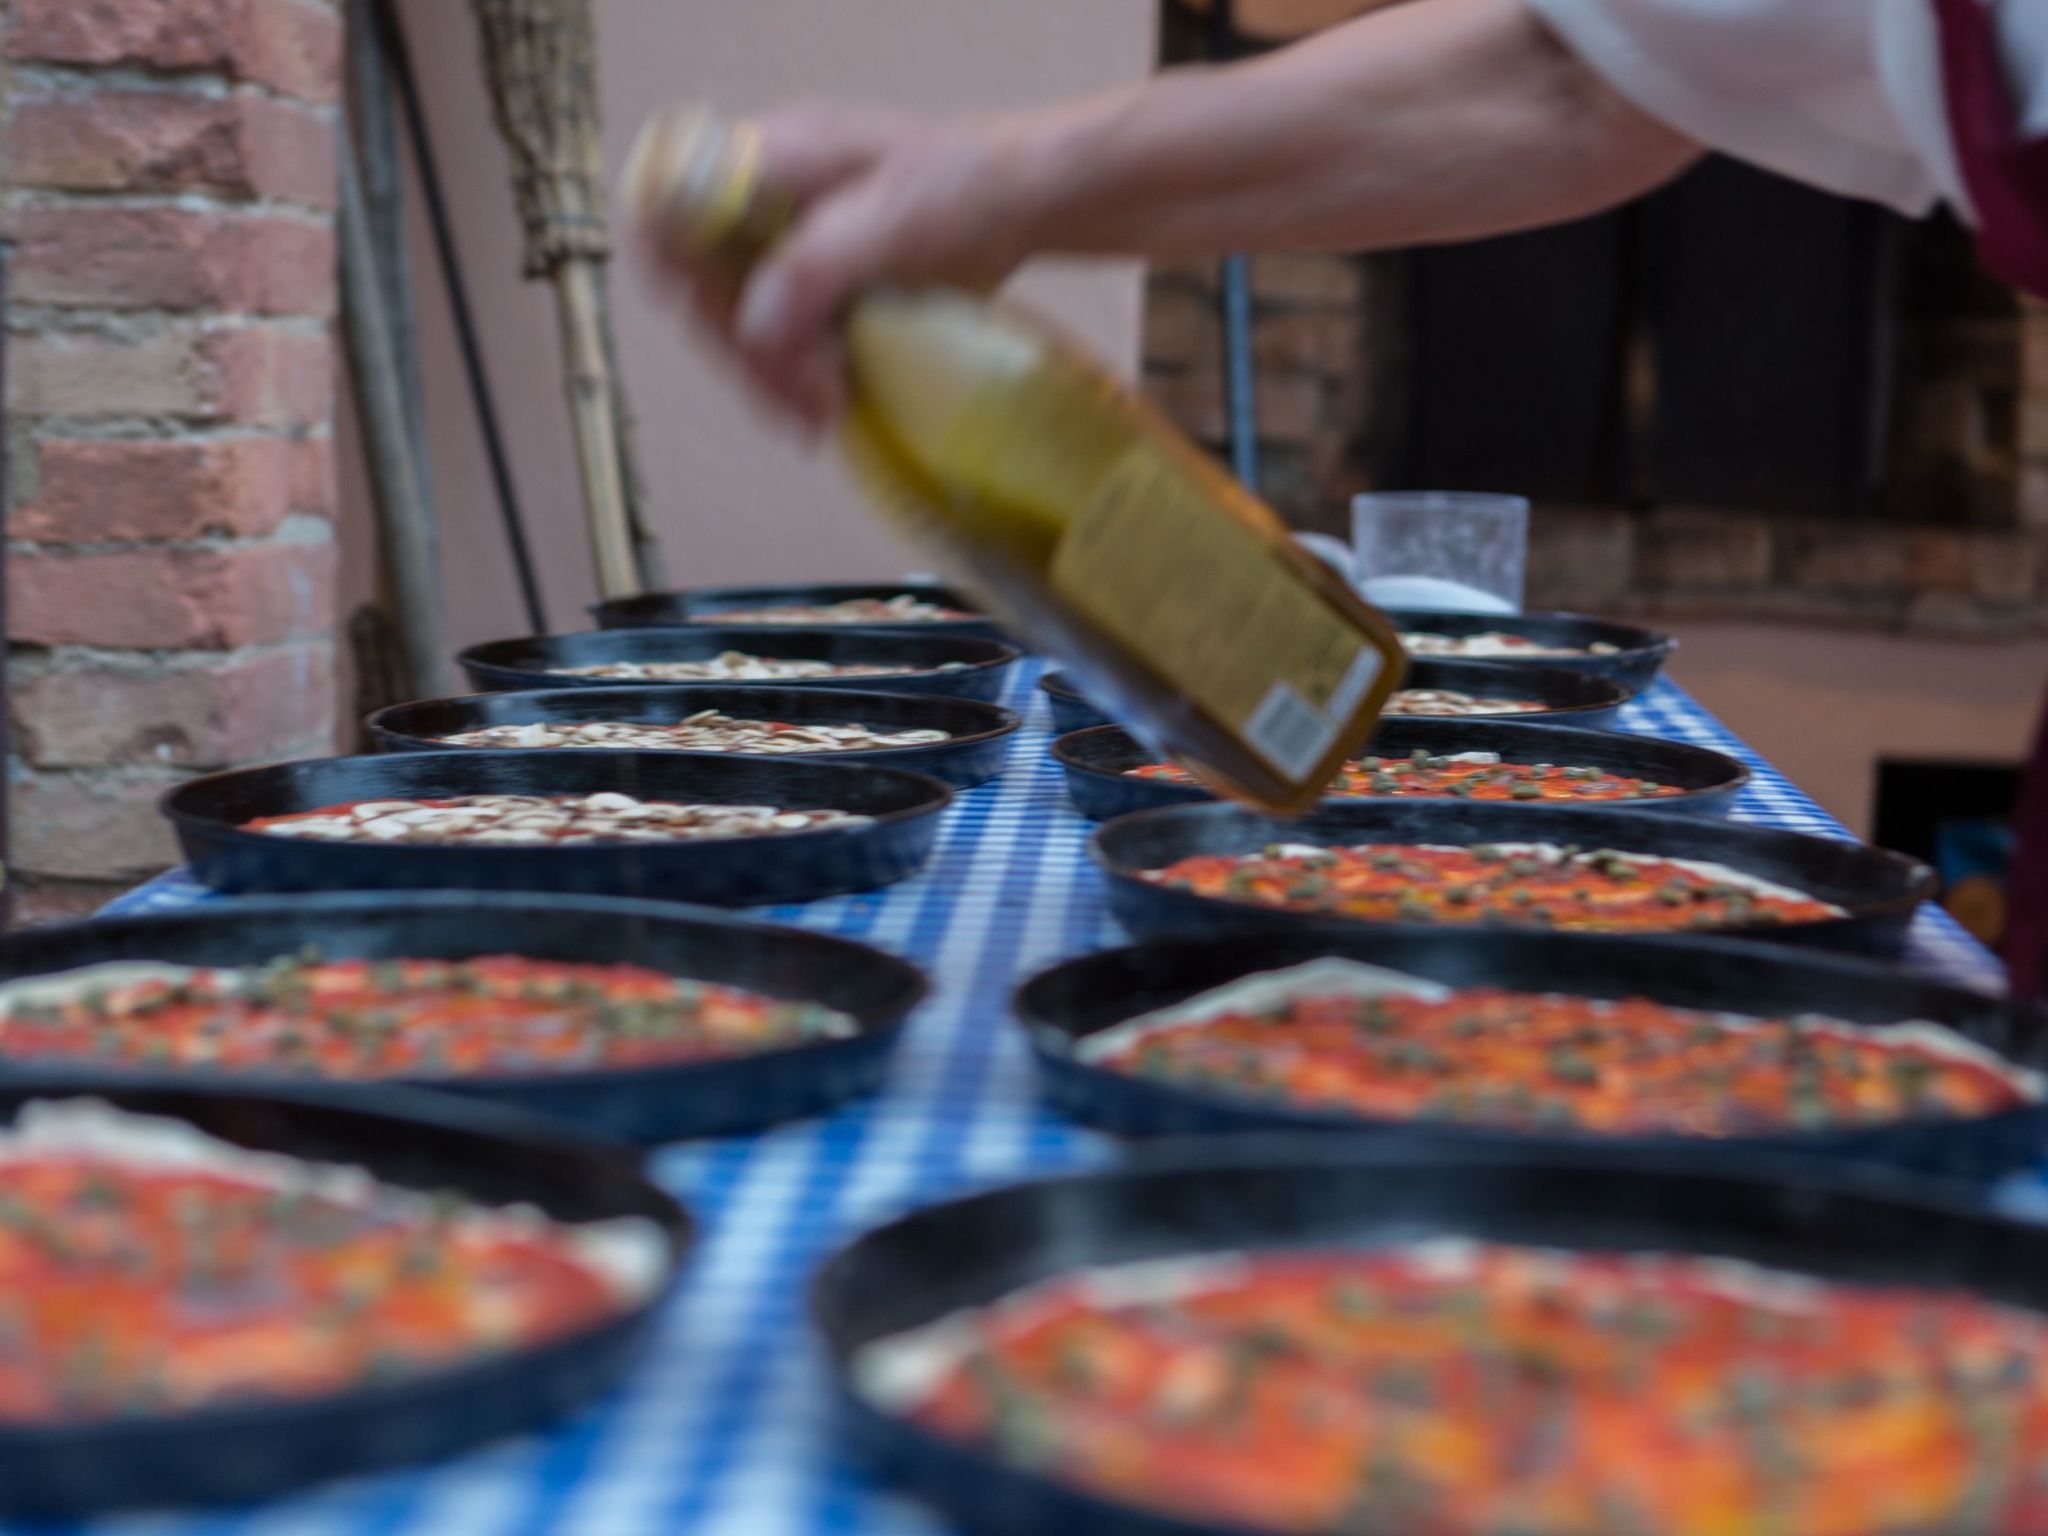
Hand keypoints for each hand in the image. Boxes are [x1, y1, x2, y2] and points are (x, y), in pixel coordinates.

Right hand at [639, 103, 1041, 432]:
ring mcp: (787, 242)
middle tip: (802, 403)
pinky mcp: (815, 284)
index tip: (725, 331)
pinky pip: (778, 336)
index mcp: (773, 158)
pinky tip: (823, 410)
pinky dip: (792, 377)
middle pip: (705, 280)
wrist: (1029, 200)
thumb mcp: (896, 218)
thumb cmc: (971, 185)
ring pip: (739, 319)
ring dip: (767, 376)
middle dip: (745, 349)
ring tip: (818, 420)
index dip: (679, 268)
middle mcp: (765, 197)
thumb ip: (819, 264)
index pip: (674, 205)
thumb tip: (753, 326)